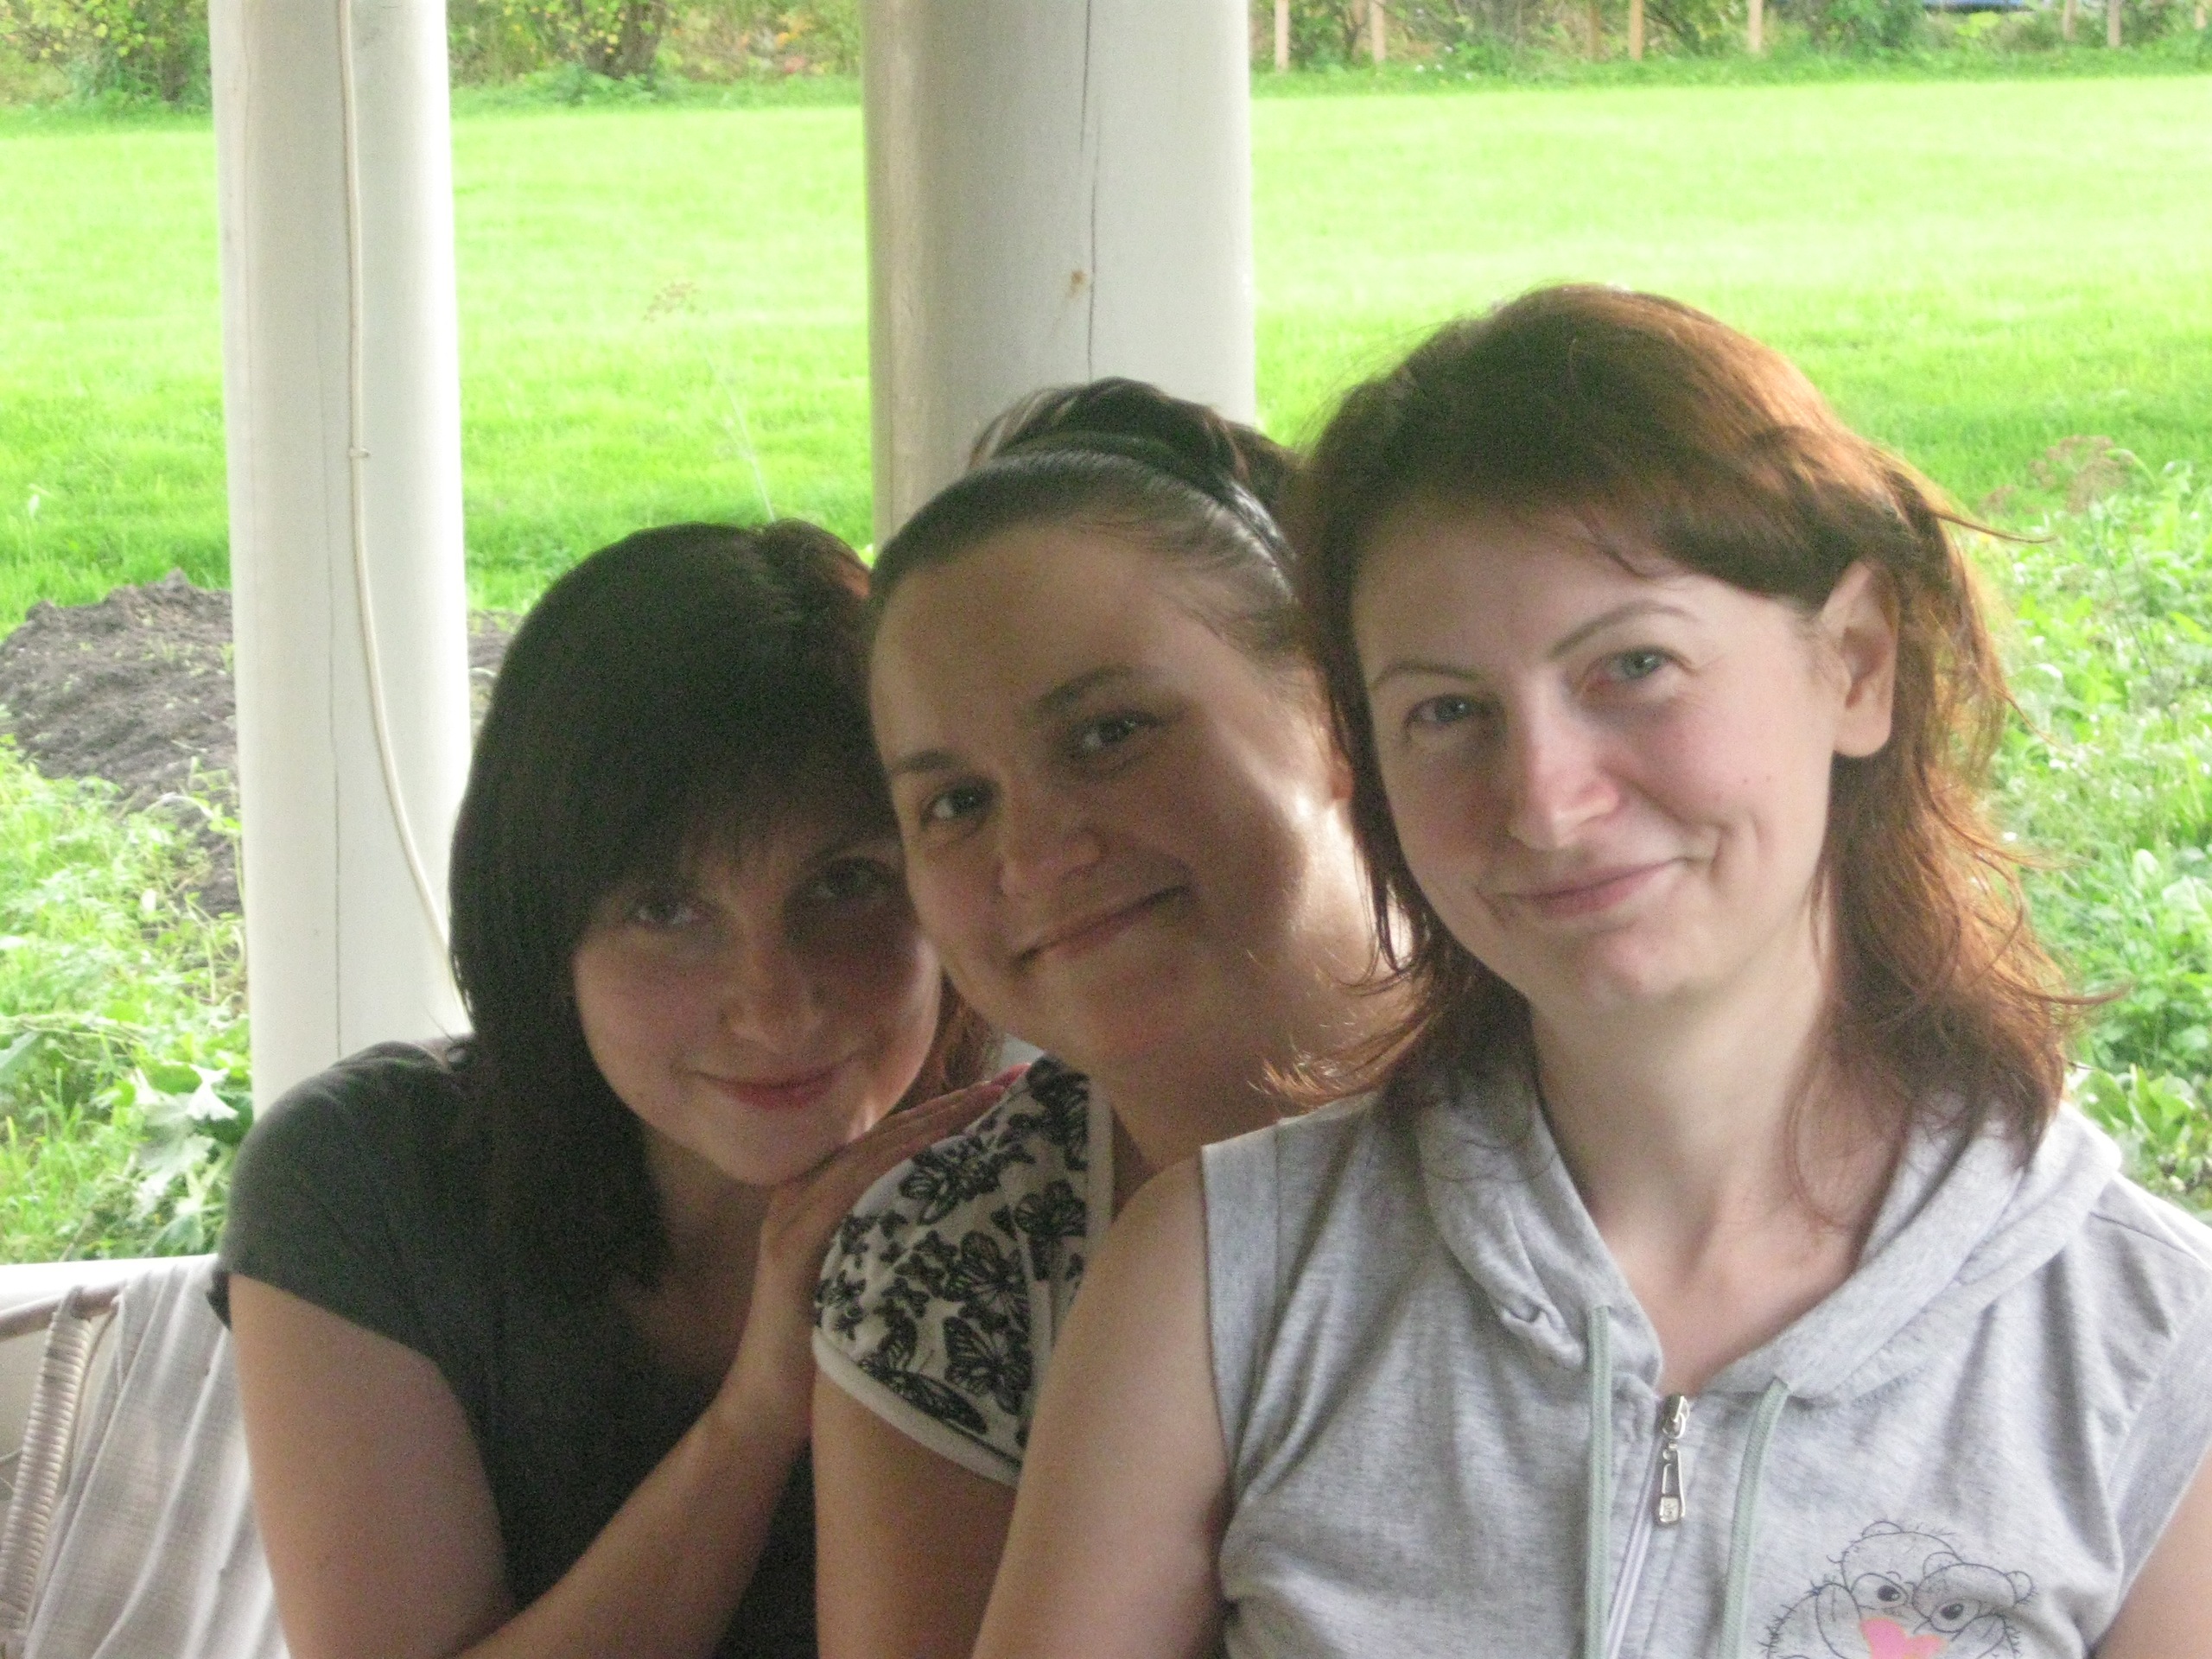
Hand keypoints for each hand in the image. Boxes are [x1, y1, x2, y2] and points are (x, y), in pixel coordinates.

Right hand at [718, 1072, 1020, 1443]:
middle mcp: (808, 1194)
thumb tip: (980, 1221)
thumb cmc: (833, 1350)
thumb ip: (908, 1242)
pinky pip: (844, 1192)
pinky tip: (933, 1149)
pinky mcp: (789, 1248)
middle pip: (890, 1135)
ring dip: (933, 1123)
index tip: (1009, 1091)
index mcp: (829, 1196)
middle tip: (1014, 1081)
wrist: (769, 1409)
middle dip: (954, 1105)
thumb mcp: (880, 1283)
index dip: (952, 1112)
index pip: (897, 1140)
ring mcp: (794, 1216)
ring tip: (988, 1100)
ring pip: (872, 1153)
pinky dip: (889, 1166)